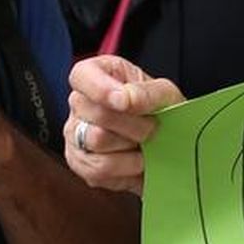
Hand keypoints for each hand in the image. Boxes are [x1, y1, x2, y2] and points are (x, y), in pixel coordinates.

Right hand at [66, 54, 183, 195]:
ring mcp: (75, 135)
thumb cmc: (161, 111)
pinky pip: (98, 169)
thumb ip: (146, 92)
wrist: (168, 145)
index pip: (82, 76)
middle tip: (153, 126)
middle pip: (98, 114)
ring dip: (131, 146)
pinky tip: (136, 160)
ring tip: (145, 144)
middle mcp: (80, 104)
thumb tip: (125, 99)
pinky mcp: (79, 164)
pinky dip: (126, 167)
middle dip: (134, 124)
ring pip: (97, 142)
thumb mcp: (164, 94)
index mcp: (97, 75)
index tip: (124, 101)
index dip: (100, 88)